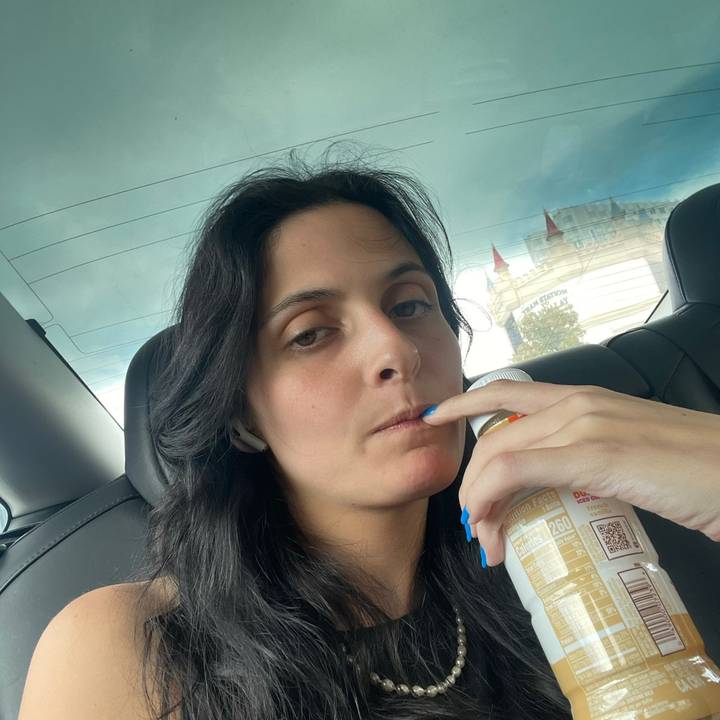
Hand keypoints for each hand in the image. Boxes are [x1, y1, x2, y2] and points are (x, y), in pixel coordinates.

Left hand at [421, 381, 719, 565]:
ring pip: (498, 454)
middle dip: (471, 480)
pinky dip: (492, 498)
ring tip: (487, 539)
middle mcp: (577, 402)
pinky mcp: (596, 455)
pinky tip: (492, 526)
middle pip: (494, 435)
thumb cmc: (693, 468)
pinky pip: (517, 471)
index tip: (436, 418)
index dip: (464, 403)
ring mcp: (585, 425)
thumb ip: (590, 456)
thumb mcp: (629, 452)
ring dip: (478, 500)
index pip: (506, 392)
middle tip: (476, 524)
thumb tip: (558, 486)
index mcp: (584, 398)